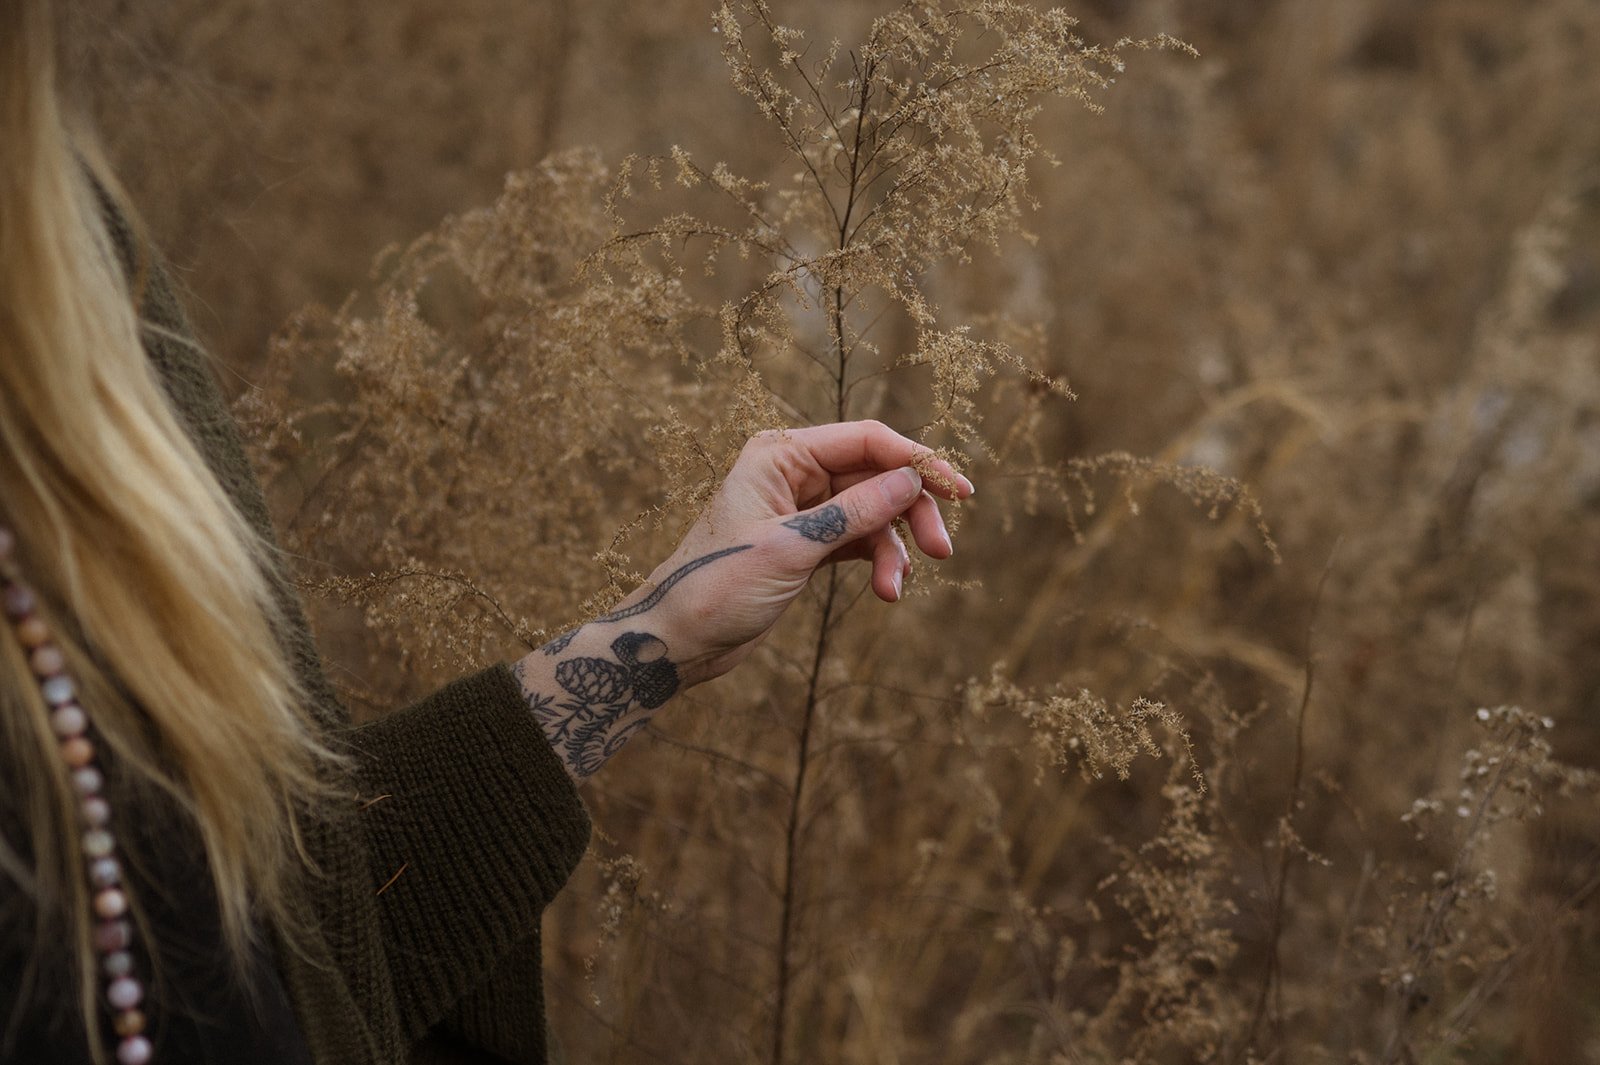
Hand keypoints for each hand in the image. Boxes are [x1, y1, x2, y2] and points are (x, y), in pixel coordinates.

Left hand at [515, 420, 972, 780]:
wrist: (674, 640)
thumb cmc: (716, 586)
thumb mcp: (790, 548)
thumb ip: (853, 513)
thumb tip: (910, 481)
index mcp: (781, 455)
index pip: (866, 440)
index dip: (916, 461)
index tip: (958, 490)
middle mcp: (793, 474)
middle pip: (877, 477)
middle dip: (912, 512)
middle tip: (942, 550)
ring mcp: (802, 511)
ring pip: (873, 514)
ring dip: (894, 549)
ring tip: (897, 589)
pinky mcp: (806, 547)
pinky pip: (859, 542)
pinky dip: (877, 562)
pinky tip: (888, 590)